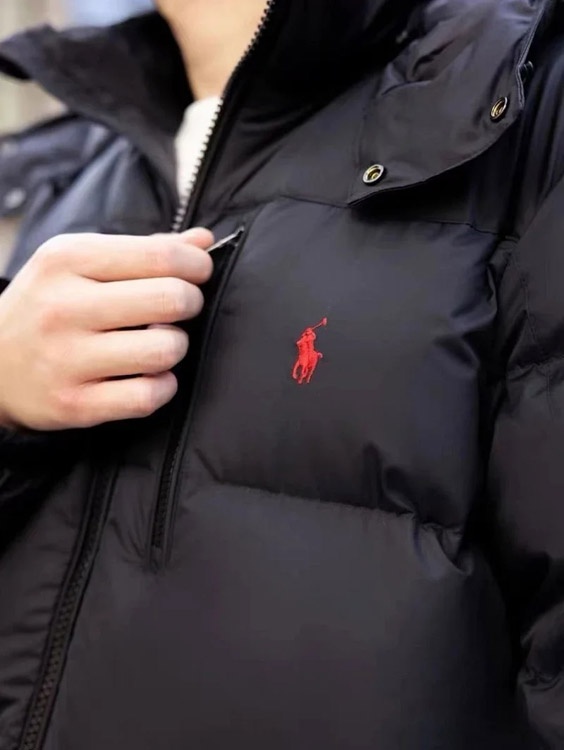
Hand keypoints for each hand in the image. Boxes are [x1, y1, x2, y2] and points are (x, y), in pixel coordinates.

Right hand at [0, 228, 213, 430]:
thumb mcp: (80, 263)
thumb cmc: (48, 305)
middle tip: (180, 308)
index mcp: (67, 259)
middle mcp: (63, 306)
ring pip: (165, 350)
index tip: (197, 273)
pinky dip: (162, 387)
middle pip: (171, 300)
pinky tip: (151, 376)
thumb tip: (204, 241)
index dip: (196, 265)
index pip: (161, 256)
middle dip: (191, 303)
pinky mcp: (73, 403)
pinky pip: (148, 396)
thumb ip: (144, 250)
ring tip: (160, 342)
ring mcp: (66, 358)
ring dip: (176, 346)